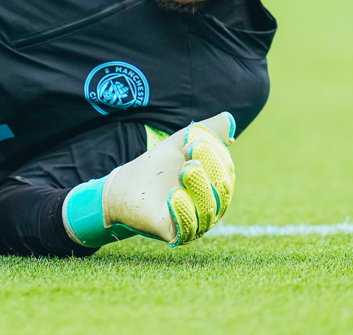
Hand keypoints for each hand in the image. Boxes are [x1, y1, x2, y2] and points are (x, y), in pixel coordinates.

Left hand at [63, 112, 234, 246]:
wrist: (123, 186)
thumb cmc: (155, 166)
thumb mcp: (179, 144)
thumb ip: (203, 131)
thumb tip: (228, 119)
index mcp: (214, 184)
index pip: (226, 170)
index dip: (215, 153)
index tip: (194, 139)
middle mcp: (210, 206)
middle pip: (222, 189)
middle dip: (211, 168)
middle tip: (191, 151)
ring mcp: (195, 222)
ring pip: (209, 208)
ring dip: (199, 187)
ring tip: (186, 169)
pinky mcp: (176, 234)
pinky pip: (188, 227)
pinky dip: (184, 211)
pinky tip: (176, 194)